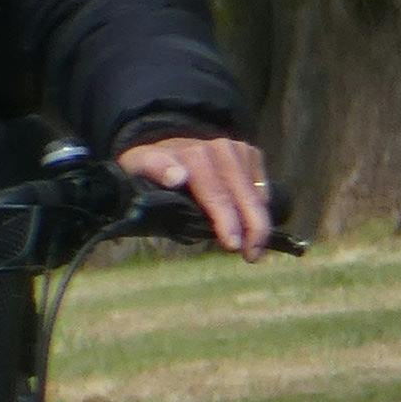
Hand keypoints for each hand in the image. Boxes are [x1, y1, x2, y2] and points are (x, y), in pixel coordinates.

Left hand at [119, 129, 274, 258]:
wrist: (164, 145)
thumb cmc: (149, 165)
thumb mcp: (139, 165)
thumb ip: (154, 169)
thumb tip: (176, 177)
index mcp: (194, 154)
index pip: (215, 193)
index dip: (226, 219)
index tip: (232, 244)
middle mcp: (220, 148)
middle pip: (242, 195)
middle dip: (251, 227)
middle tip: (251, 256)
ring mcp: (238, 150)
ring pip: (256, 193)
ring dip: (259, 223)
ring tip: (254, 250)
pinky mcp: (250, 154)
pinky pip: (262, 186)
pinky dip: (261, 208)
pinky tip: (255, 228)